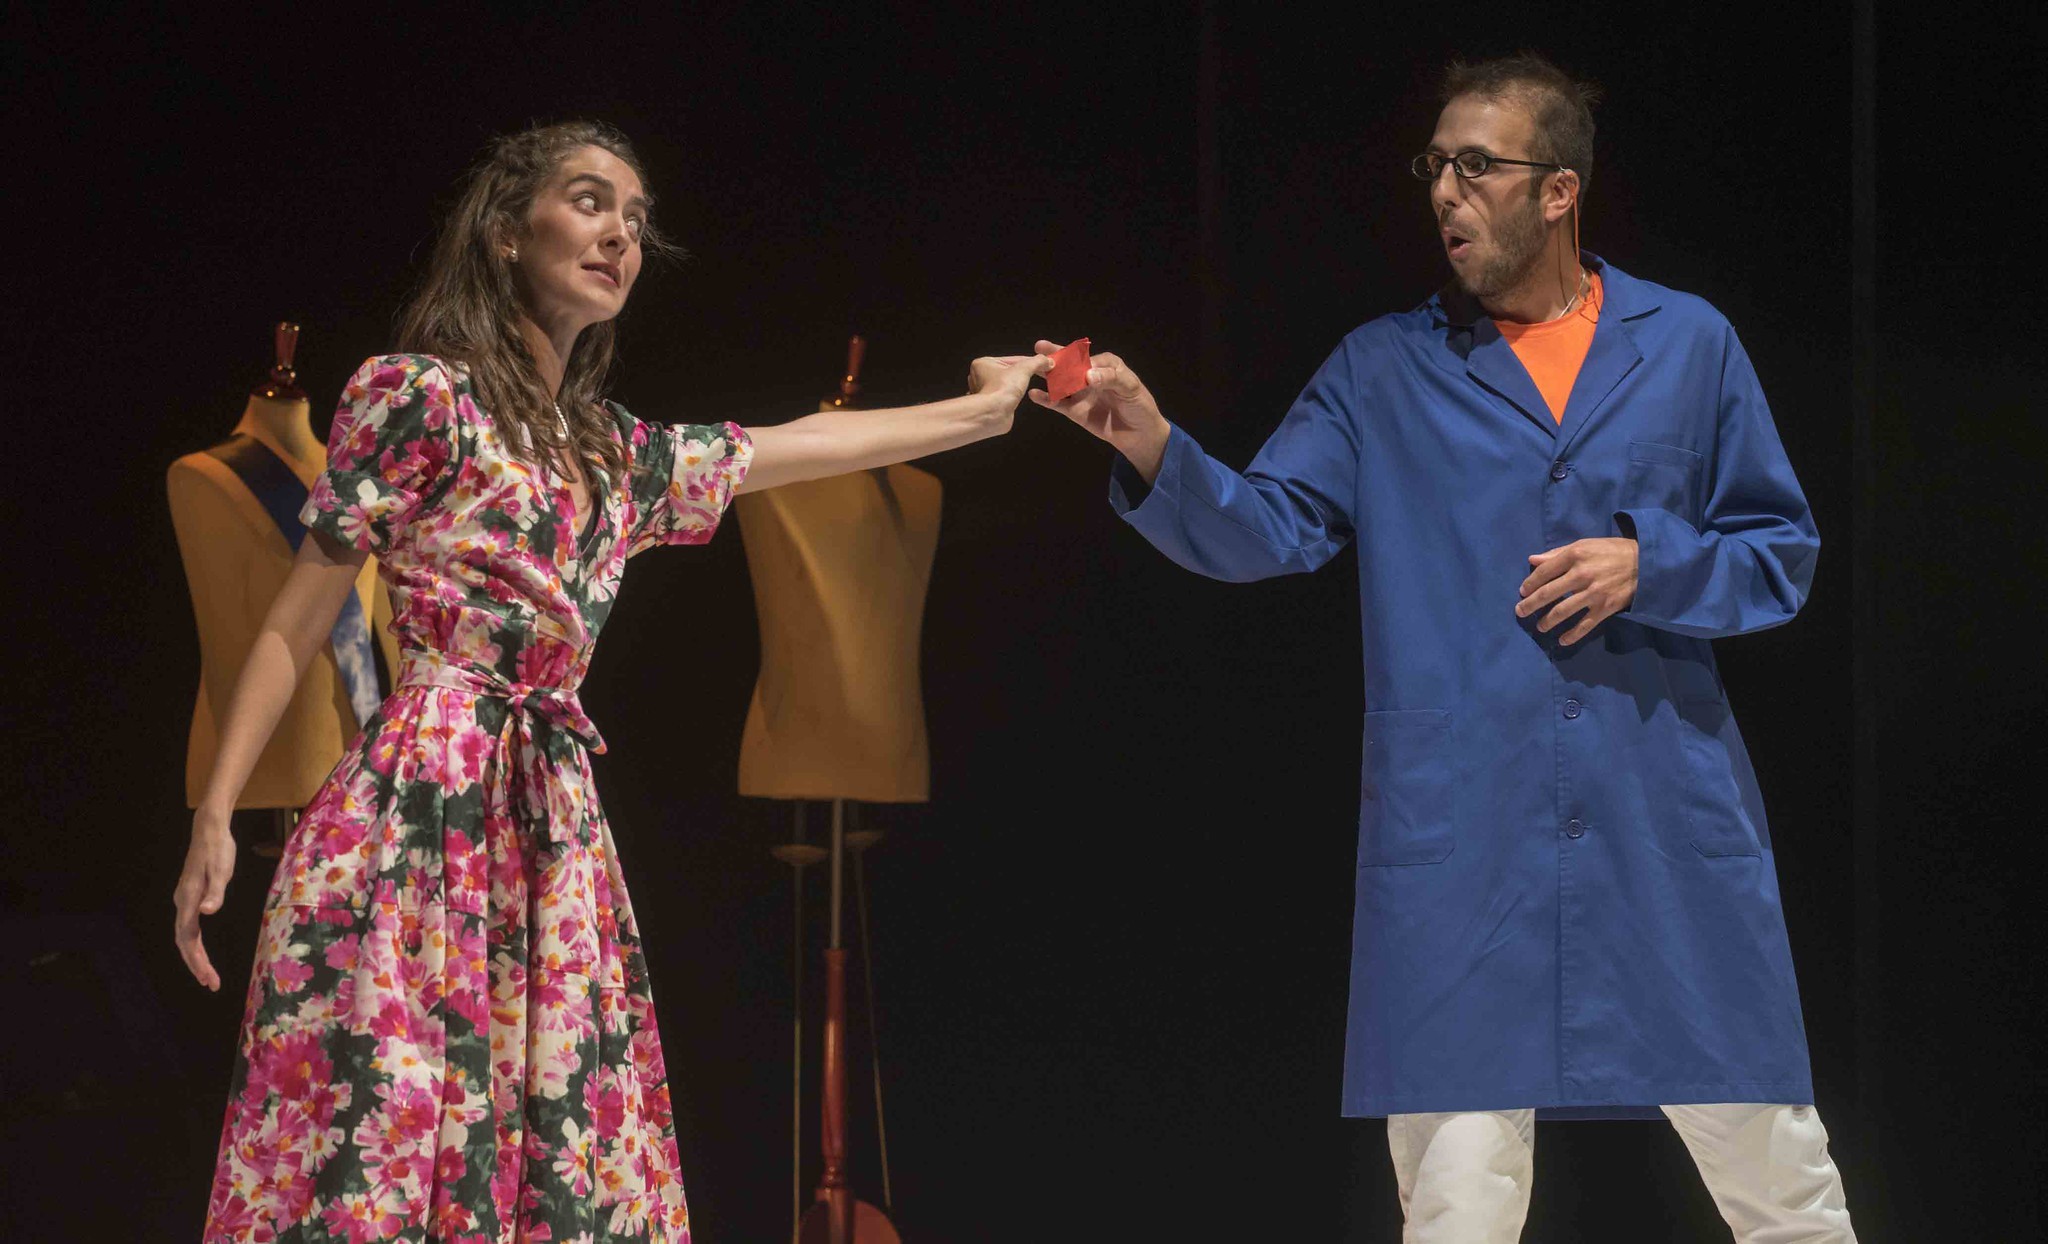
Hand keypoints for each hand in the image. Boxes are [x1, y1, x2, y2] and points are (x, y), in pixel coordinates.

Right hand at [174, 812, 236, 990]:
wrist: (209, 832)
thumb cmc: (218, 850)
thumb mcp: (222, 870)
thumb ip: (215, 892)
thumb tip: (207, 913)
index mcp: (188, 900)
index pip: (189, 939)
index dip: (197, 961)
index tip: (208, 978)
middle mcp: (182, 903)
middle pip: (185, 942)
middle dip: (196, 965)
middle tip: (212, 984)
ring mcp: (184, 901)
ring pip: (185, 937)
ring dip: (195, 958)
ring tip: (208, 976)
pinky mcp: (189, 898)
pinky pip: (189, 929)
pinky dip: (195, 945)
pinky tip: (202, 953)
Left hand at [967, 353, 1054, 416]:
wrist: (995, 415)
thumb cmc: (1000, 390)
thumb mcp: (1024, 369)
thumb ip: (1037, 362)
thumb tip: (1046, 360)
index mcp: (983, 363)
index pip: (1012, 359)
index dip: (1030, 361)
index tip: (1043, 363)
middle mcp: (980, 377)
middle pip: (1010, 372)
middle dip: (1023, 374)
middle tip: (1037, 374)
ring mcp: (986, 392)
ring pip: (1008, 385)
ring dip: (1018, 387)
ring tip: (1024, 388)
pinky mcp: (992, 405)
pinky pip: (1006, 397)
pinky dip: (1014, 398)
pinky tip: (1016, 398)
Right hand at [1024, 340, 1170, 479]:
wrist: (1139, 435)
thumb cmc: (1139, 406)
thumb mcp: (1131, 388)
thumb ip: (1111, 378)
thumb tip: (1088, 375)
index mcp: (1104, 364)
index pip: (1086, 358)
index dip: (1075, 358)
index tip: (1067, 362)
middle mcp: (1089, 375)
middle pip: (1069, 364)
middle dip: (1054, 355)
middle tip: (1039, 346)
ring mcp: (1080, 393)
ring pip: (1060, 381)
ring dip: (1046, 375)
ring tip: (1029, 369)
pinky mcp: (1074, 410)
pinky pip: (1058, 403)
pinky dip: (1046, 399)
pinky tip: (1034, 395)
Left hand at [1516, 537, 1638, 645]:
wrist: (1646, 562)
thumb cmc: (1611, 551)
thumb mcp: (1585, 545)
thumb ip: (1557, 553)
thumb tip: (1532, 560)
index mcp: (1575, 556)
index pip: (1544, 572)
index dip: (1530, 583)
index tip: (1522, 592)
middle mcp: (1581, 575)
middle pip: (1548, 593)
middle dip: (1530, 605)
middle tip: (1520, 612)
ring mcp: (1594, 593)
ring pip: (1562, 612)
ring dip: (1547, 621)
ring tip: (1540, 627)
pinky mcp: (1606, 608)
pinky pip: (1585, 625)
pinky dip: (1572, 635)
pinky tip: (1562, 641)